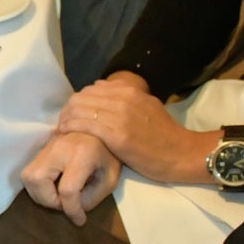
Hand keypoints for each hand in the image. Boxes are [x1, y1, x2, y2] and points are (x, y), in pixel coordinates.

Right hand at [17, 128, 120, 223]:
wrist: (102, 130)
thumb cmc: (110, 156)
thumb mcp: (110, 179)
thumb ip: (92, 198)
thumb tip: (71, 209)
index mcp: (82, 153)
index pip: (67, 189)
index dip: (71, 210)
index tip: (79, 220)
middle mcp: (59, 147)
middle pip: (38, 180)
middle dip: (49, 201)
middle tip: (64, 204)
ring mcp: (47, 146)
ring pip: (28, 177)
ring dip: (40, 194)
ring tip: (57, 197)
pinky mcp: (41, 150)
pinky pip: (29, 173)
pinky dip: (38, 187)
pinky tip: (52, 188)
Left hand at [53, 75, 202, 182]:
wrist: (181, 153)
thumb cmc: (163, 135)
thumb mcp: (146, 107)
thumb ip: (125, 100)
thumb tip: (102, 95)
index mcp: (129, 91)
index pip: (91, 90)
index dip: (77, 102)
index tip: (72, 114)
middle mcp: (124, 98)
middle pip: (82, 98)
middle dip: (68, 110)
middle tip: (63, 123)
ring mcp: (120, 116)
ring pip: (80, 110)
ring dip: (65, 119)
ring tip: (62, 130)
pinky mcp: (117, 135)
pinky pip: (85, 125)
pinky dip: (70, 128)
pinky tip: (65, 134)